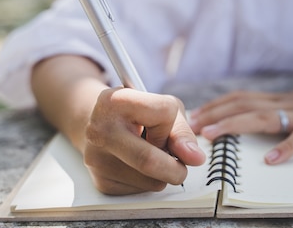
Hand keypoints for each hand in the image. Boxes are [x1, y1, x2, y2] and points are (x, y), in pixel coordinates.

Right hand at [83, 88, 205, 194]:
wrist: (97, 121)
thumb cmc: (135, 112)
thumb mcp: (161, 107)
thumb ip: (181, 131)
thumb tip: (195, 158)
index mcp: (114, 101)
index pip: (163, 113)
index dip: (171, 123)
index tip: (165, 125)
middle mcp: (99, 131)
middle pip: (149, 161)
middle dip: (176, 169)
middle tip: (181, 166)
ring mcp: (97, 160)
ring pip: (152, 182)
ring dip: (163, 174)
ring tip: (150, 153)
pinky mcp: (102, 182)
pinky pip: (142, 191)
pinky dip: (149, 181)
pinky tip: (138, 164)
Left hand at [188, 75, 292, 164]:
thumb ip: (285, 110)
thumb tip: (259, 119)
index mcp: (285, 100)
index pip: (244, 97)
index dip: (218, 105)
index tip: (196, 114)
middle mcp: (291, 104)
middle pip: (246, 105)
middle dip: (216, 114)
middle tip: (191, 124)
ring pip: (266, 118)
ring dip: (236, 125)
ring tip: (214, 136)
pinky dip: (287, 148)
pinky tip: (272, 160)